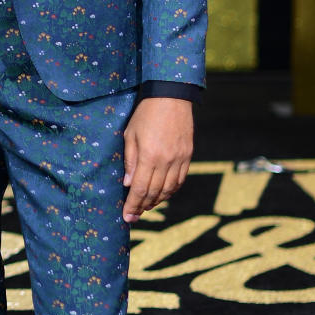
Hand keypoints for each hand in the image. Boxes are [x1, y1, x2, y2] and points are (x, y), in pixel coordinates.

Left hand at [122, 97, 193, 222]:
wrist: (172, 97)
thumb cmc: (145, 114)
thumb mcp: (130, 135)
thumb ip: (130, 160)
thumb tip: (128, 184)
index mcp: (149, 156)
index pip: (139, 188)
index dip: (132, 205)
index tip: (127, 217)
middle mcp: (166, 161)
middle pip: (154, 192)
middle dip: (142, 207)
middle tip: (134, 216)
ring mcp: (180, 159)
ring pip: (169, 189)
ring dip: (157, 201)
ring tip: (146, 206)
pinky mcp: (188, 156)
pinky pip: (180, 180)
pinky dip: (170, 191)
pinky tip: (162, 194)